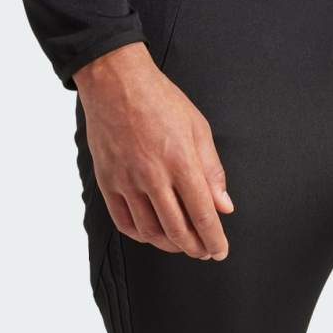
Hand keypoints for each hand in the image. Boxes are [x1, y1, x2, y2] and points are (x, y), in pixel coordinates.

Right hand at [75, 43, 232, 259]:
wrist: (115, 81)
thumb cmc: (160, 100)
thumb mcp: (198, 129)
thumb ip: (213, 171)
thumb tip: (224, 206)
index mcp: (180, 161)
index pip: (203, 215)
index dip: (214, 240)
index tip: (220, 251)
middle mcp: (153, 175)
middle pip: (177, 230)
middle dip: (195, 248)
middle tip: (204, 251)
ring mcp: (127, 180)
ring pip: (151, 231)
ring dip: (170, 245)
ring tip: (182, 244)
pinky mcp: (108, 181)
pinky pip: (125, 222)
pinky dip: (141, 235)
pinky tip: (153, 234)